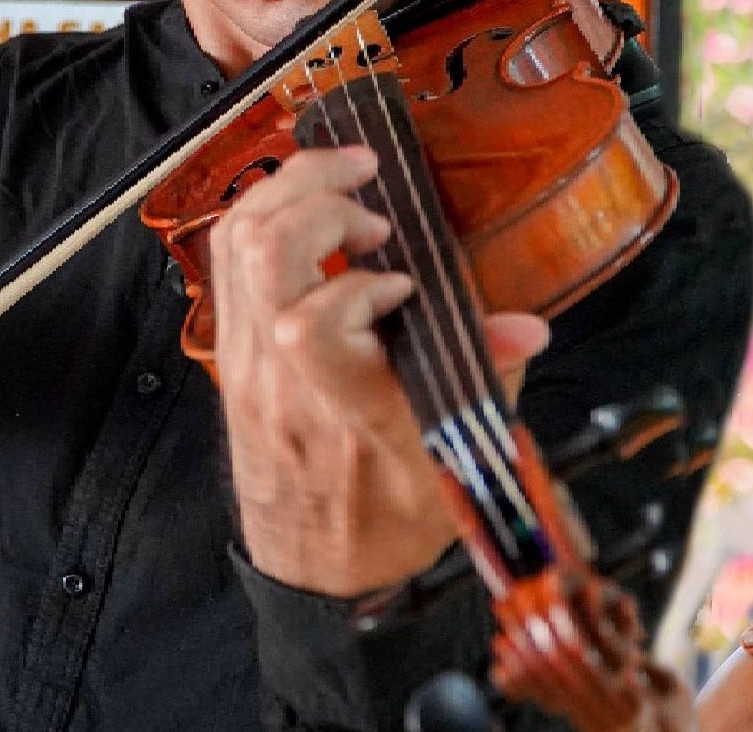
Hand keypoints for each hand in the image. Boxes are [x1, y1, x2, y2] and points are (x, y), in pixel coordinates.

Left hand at [206, 144, 550, 596]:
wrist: (317, 568)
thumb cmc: (386, 518)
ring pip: (234, 245)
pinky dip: (264, 215)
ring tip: (344, 185)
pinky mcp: (232, 354)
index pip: (310, 322)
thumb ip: (485, 381)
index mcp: (341, 406)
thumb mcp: (453, 459)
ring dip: (287, 190)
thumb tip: (525, 327)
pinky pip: (226, 262)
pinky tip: (310, 210)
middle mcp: (279, 377)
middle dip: (317, 194)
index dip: (359, 282)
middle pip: (259, 254)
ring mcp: (245, 363)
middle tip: (370, 194)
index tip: (406, 285)